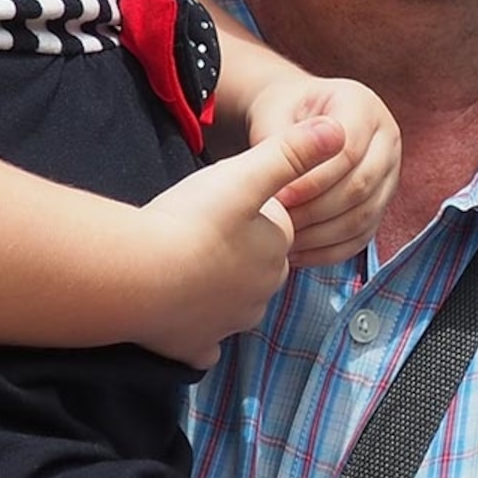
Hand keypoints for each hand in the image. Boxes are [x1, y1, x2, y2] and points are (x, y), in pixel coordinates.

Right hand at [129, 118, 341, 363]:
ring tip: (185, 262)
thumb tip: (339, 131)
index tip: (222, 200)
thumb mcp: (244, 174)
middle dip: (238, 250)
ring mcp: (228, 324)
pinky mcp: (195, 346)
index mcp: (275, 250)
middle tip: (200, 228)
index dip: (250, 209)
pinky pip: (205, 344)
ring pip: (235, 303)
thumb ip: (292, 152)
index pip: (276, 226)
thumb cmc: (190, 221)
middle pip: (258, 266)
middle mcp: (261, 292)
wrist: (138, 276)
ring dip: (218, 287)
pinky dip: (198, 333)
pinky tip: (184, 317)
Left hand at [241, 72, 400, 267]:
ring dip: (322, 234)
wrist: (295, 121)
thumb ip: (280, 146)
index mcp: (363, 105)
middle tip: (280, 224)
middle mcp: (387, 137)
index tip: (278, 197)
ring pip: (364, 214)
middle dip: (317, 209)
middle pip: (362, 185)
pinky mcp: (382, 201)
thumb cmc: (280, 113)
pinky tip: (297, 253)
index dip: (313, 180)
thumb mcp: (274, 116)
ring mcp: (390, 172)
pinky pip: (363, 235)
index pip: (348, 151)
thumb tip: (282, 183)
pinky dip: (330, 250)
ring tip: (285, 240)